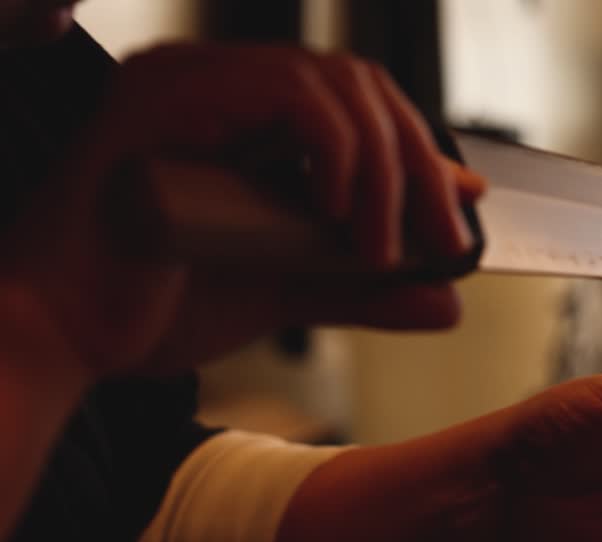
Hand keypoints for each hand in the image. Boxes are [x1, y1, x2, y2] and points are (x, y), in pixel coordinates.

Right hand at [0, 43, 482, 380]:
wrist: (68, 337)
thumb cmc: (156, 306)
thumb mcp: (287, 291)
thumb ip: (363, 285)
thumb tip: (448, 300)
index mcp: (241, 114)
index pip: (358, 106)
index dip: (421, 152)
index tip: (467, 206)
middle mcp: (217, 81)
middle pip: (360, 87)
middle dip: (417, 164)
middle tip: (442, 239)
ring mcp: (190, 80)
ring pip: (335, 85)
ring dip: (382, 168)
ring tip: (381, 246)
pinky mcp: (168, 96)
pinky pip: (287, 95)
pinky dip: (337, 154)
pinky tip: (339, 215)